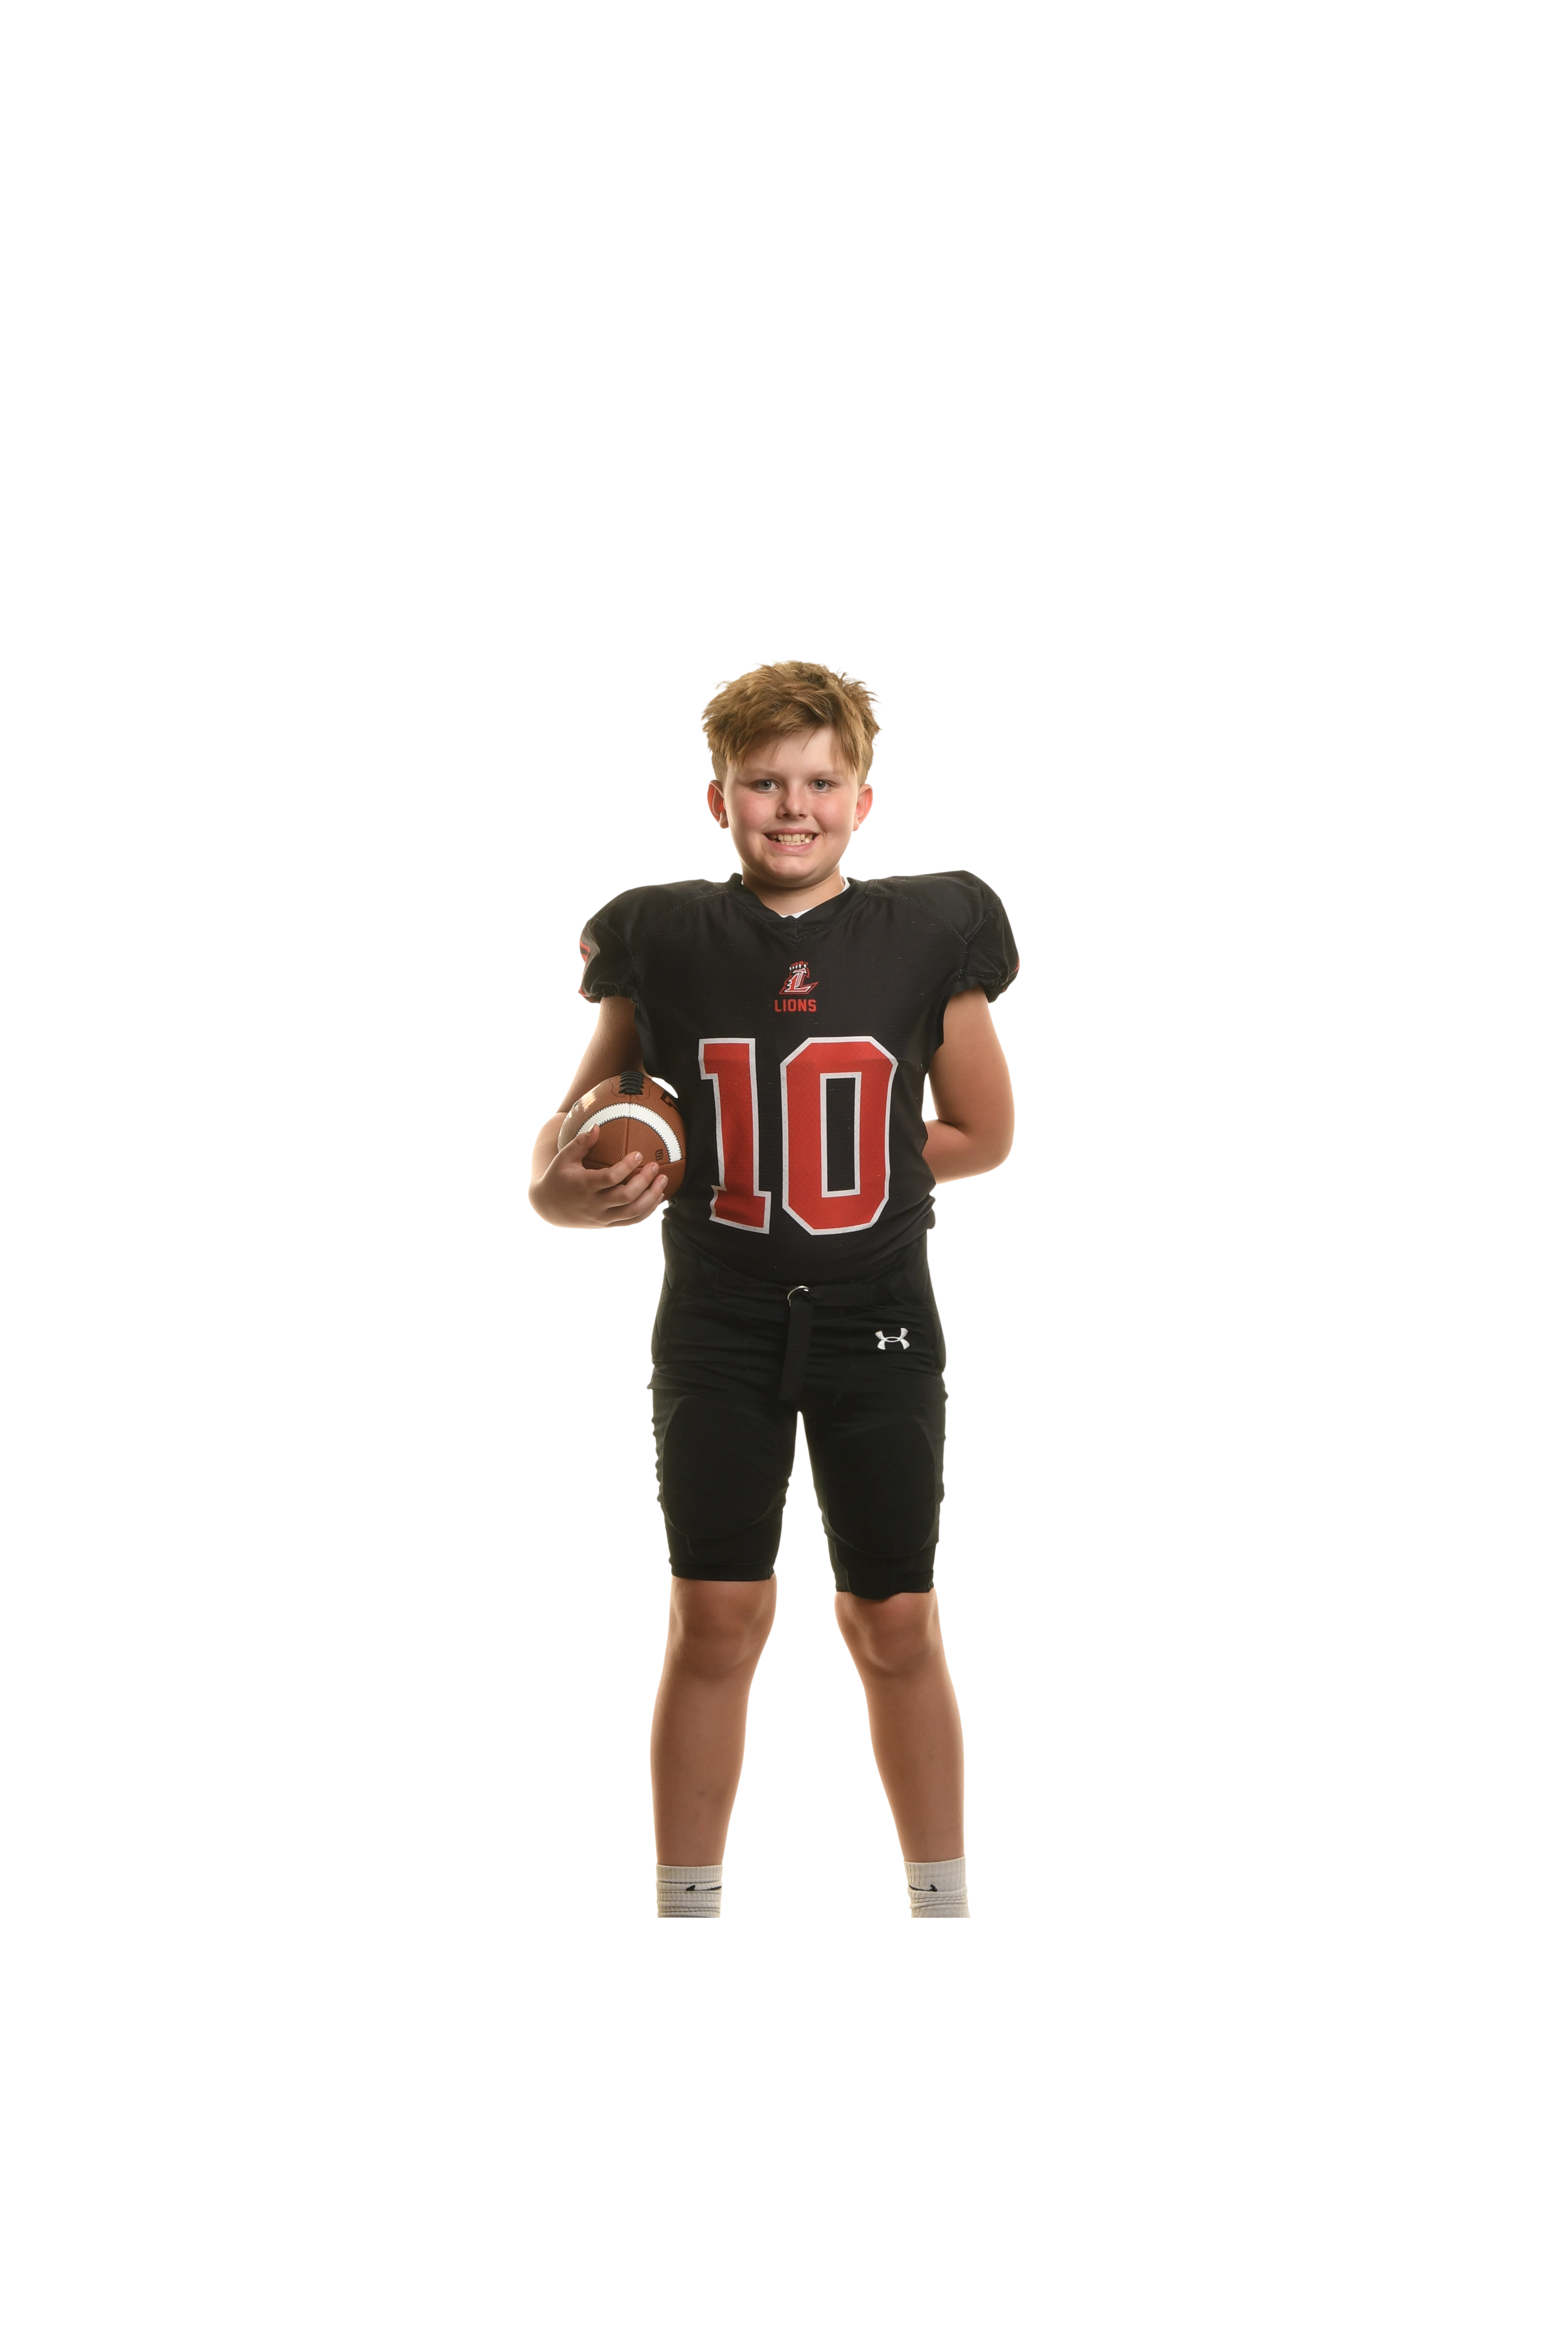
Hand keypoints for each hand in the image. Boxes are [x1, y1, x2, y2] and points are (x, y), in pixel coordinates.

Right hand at [528, 1121, 669, 1228]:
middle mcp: (594, 1205)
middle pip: (626, 1196)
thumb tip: (598, 1126)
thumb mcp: (564, 1158)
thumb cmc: (558, 1177)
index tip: (638, 1154)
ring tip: (663, 1180)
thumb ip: (581, 1142)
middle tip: (655, 1166)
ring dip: (651, 1197)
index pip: (610, 1178)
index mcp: (583, 1186)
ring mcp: (602, 1218)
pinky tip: (657, 1197)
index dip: (626, 1167)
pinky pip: (632, 1222)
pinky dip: (648, 1211)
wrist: (548, 1208)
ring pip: (633, 1212)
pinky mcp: (607, 1225)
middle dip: (644, 1181)